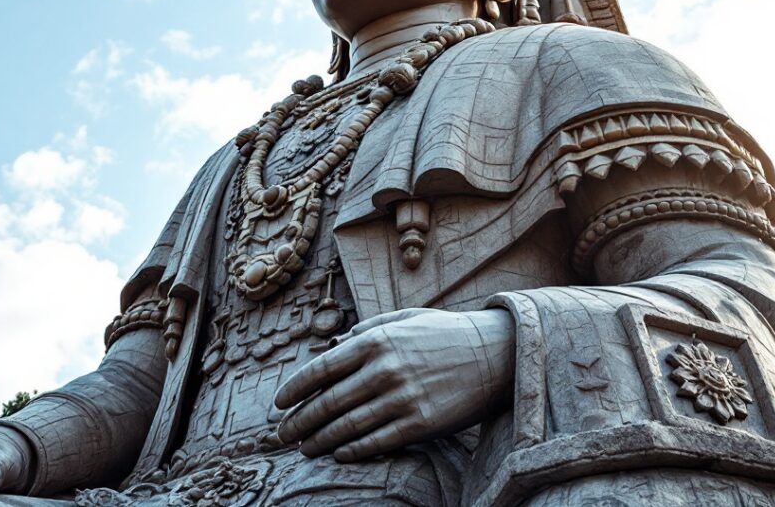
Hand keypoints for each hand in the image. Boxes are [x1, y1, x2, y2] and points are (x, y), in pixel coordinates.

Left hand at [274, 307, 514, 461]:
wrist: (496, 353)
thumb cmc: (445, 334)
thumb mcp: (404, 318)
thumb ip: (368, 329)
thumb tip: (335, 345)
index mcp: (376, 340)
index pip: (321, 369)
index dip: (295, 389)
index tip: (279, 403)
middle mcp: (385, 369)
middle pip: (329, 402)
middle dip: (300, 421)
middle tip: (281, 434)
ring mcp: (403, 397)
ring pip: (348, 426)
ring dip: (320, 440)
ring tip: (304, 448)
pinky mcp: (421, 423)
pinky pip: (378, 441)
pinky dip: (354, 450)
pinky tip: (339, 454)